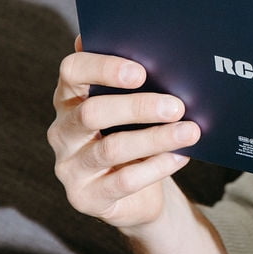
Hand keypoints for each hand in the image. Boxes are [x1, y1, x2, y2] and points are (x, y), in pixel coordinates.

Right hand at [48, 36, 201, 231]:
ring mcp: (70, 167)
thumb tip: (168, 55)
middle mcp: (62, 131)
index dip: (102, 67)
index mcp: (70, 97)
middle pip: (91, 112)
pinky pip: (123, 181)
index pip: (72, 71)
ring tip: (189, 131)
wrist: (137, 196)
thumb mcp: (132, 111)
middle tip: (176, 105)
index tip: (140, 71)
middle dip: (138, 107)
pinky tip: (181, 157)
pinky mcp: (85, 198)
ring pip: (111, 149)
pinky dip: (156, 167)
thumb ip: (137, 85)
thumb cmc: (135, 138)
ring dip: (155, 138)